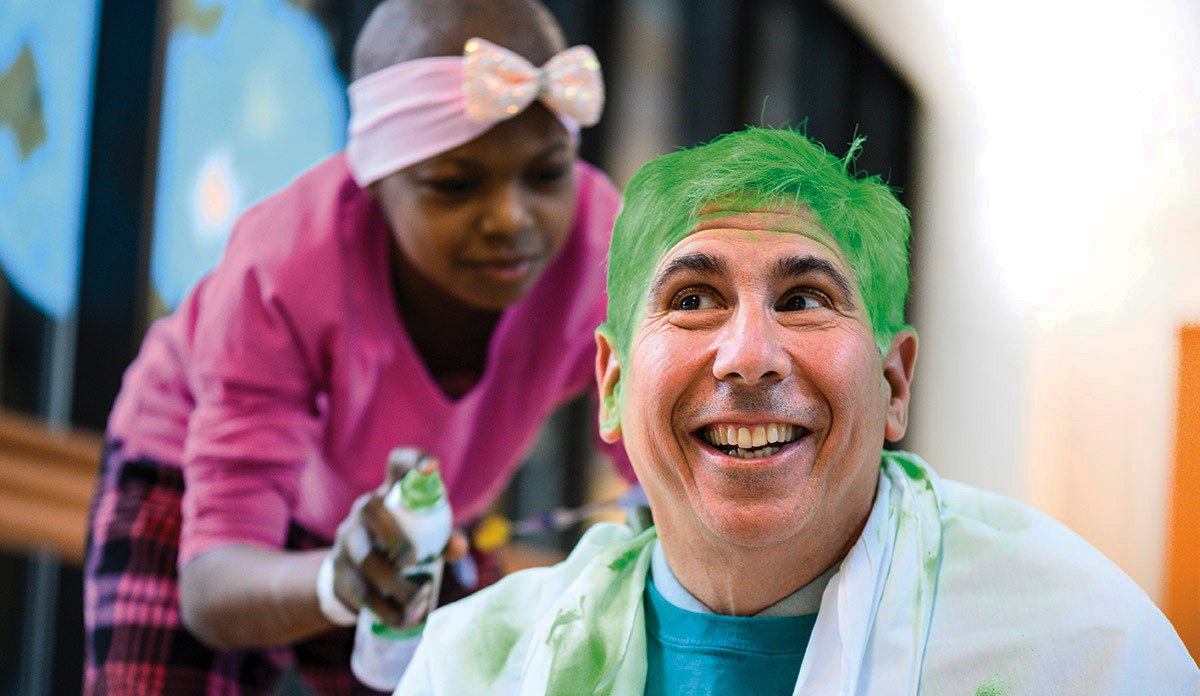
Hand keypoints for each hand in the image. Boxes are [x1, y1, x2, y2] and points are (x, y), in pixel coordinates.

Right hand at [327, 448, 466, 627]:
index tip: (431, 467)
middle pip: (371, 511)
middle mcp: (364, 510)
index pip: (398, 464)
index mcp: (390, 492)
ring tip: (417, 600)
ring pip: (363, 558)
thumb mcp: (425, 537)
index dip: (414, 459)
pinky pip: (359, 592)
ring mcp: (346, 539)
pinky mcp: (339, 572)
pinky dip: (385, 609)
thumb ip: (445, 538)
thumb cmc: (402, 544)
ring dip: (393, 583)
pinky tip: (404, 618)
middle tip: (414, 561)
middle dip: (393, 537)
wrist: (355, 573)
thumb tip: (458, 547)